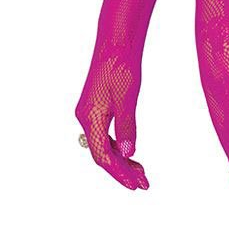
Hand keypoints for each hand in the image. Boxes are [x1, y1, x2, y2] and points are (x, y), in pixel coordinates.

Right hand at [75, 44, 149, 189]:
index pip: (102, 156)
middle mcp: (85, 118)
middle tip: (143, 184)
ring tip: (141, 172)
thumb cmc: (121, 68)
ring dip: (121, 160)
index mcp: (90, 118)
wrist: (115, 43)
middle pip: (102, 154)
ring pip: (103, 145)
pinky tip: (130, 154)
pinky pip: (104, 135)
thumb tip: (126, 154)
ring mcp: (89, 113)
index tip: (135, 185)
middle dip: (122, 170)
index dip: (119, 173)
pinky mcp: (95, 107)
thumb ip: (126, 129)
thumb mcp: (127, 100)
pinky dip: (117, 147)